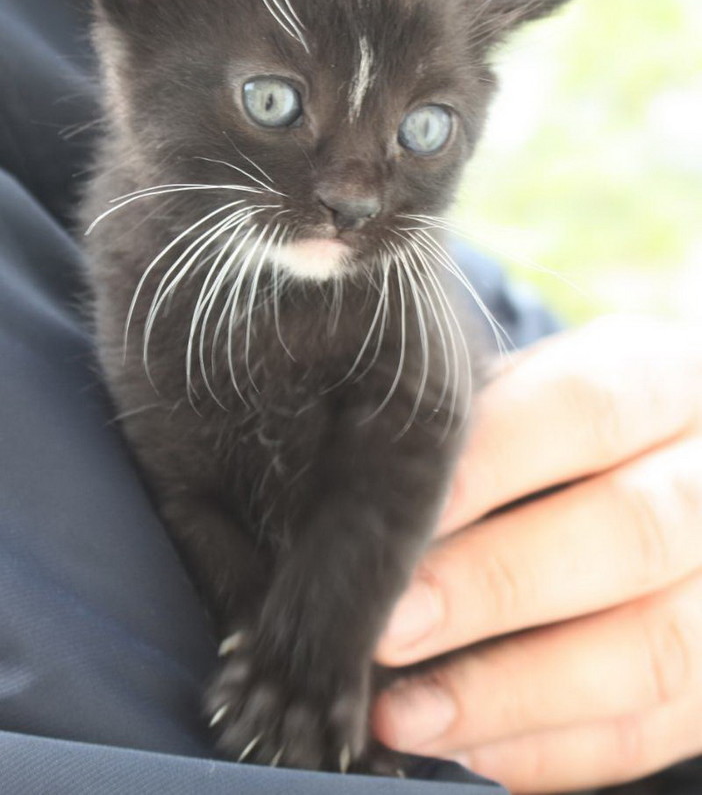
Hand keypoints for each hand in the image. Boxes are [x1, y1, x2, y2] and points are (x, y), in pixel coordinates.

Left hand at [373, 316, 701, 792]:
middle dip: (496, 585)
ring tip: (404, 714)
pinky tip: (466, 748)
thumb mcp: (540, 390)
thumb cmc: (567, 429)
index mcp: (667, 381)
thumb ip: (482, 427)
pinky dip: (552, 749)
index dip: (494, 463)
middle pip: (629, 531)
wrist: (668, 474)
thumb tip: (372, 502)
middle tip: (387, 624)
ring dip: (514, 692)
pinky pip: (651, 733)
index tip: (402, 517)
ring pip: (652, 649)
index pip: (589, 407)